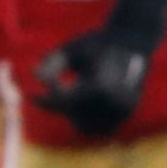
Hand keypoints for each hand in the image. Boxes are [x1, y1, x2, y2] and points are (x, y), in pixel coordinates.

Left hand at [37, 0, 166, 138]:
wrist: (132, 40)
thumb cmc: (98, 43)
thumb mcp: (71, 49)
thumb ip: (52, 63)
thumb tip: (35, 77)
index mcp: (101, 85)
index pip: (66, 103)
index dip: (47, 99)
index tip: (34, 93)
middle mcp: (115, 101)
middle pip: (74, 117)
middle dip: (61, 106)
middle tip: (54, 88)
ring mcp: (123, 110)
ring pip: (86, 126)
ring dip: (74, 115)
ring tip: (69, 93)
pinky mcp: (126, 113)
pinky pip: (100, 127)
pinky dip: (88, 119)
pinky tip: (79, 101)